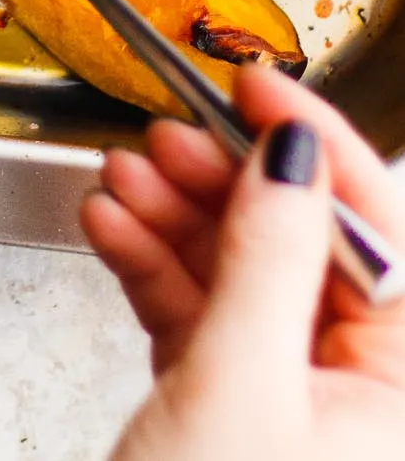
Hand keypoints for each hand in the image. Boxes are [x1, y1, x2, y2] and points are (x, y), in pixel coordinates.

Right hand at [83, 64, 404, 459]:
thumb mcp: (240, 382)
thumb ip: (268, 258)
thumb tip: (292, 152)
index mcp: (396, 390)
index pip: (375, 234)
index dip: (318, 147)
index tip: (260, 87)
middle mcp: (351, 391)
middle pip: (300, 244)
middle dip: (224, 180)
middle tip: (174, 136)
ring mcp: (283, 397)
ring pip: (238, 270)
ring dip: (172, 212)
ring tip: (124, 175)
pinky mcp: (218, 404)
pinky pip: (194, 308)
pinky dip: (148, 261)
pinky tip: (113, 224)